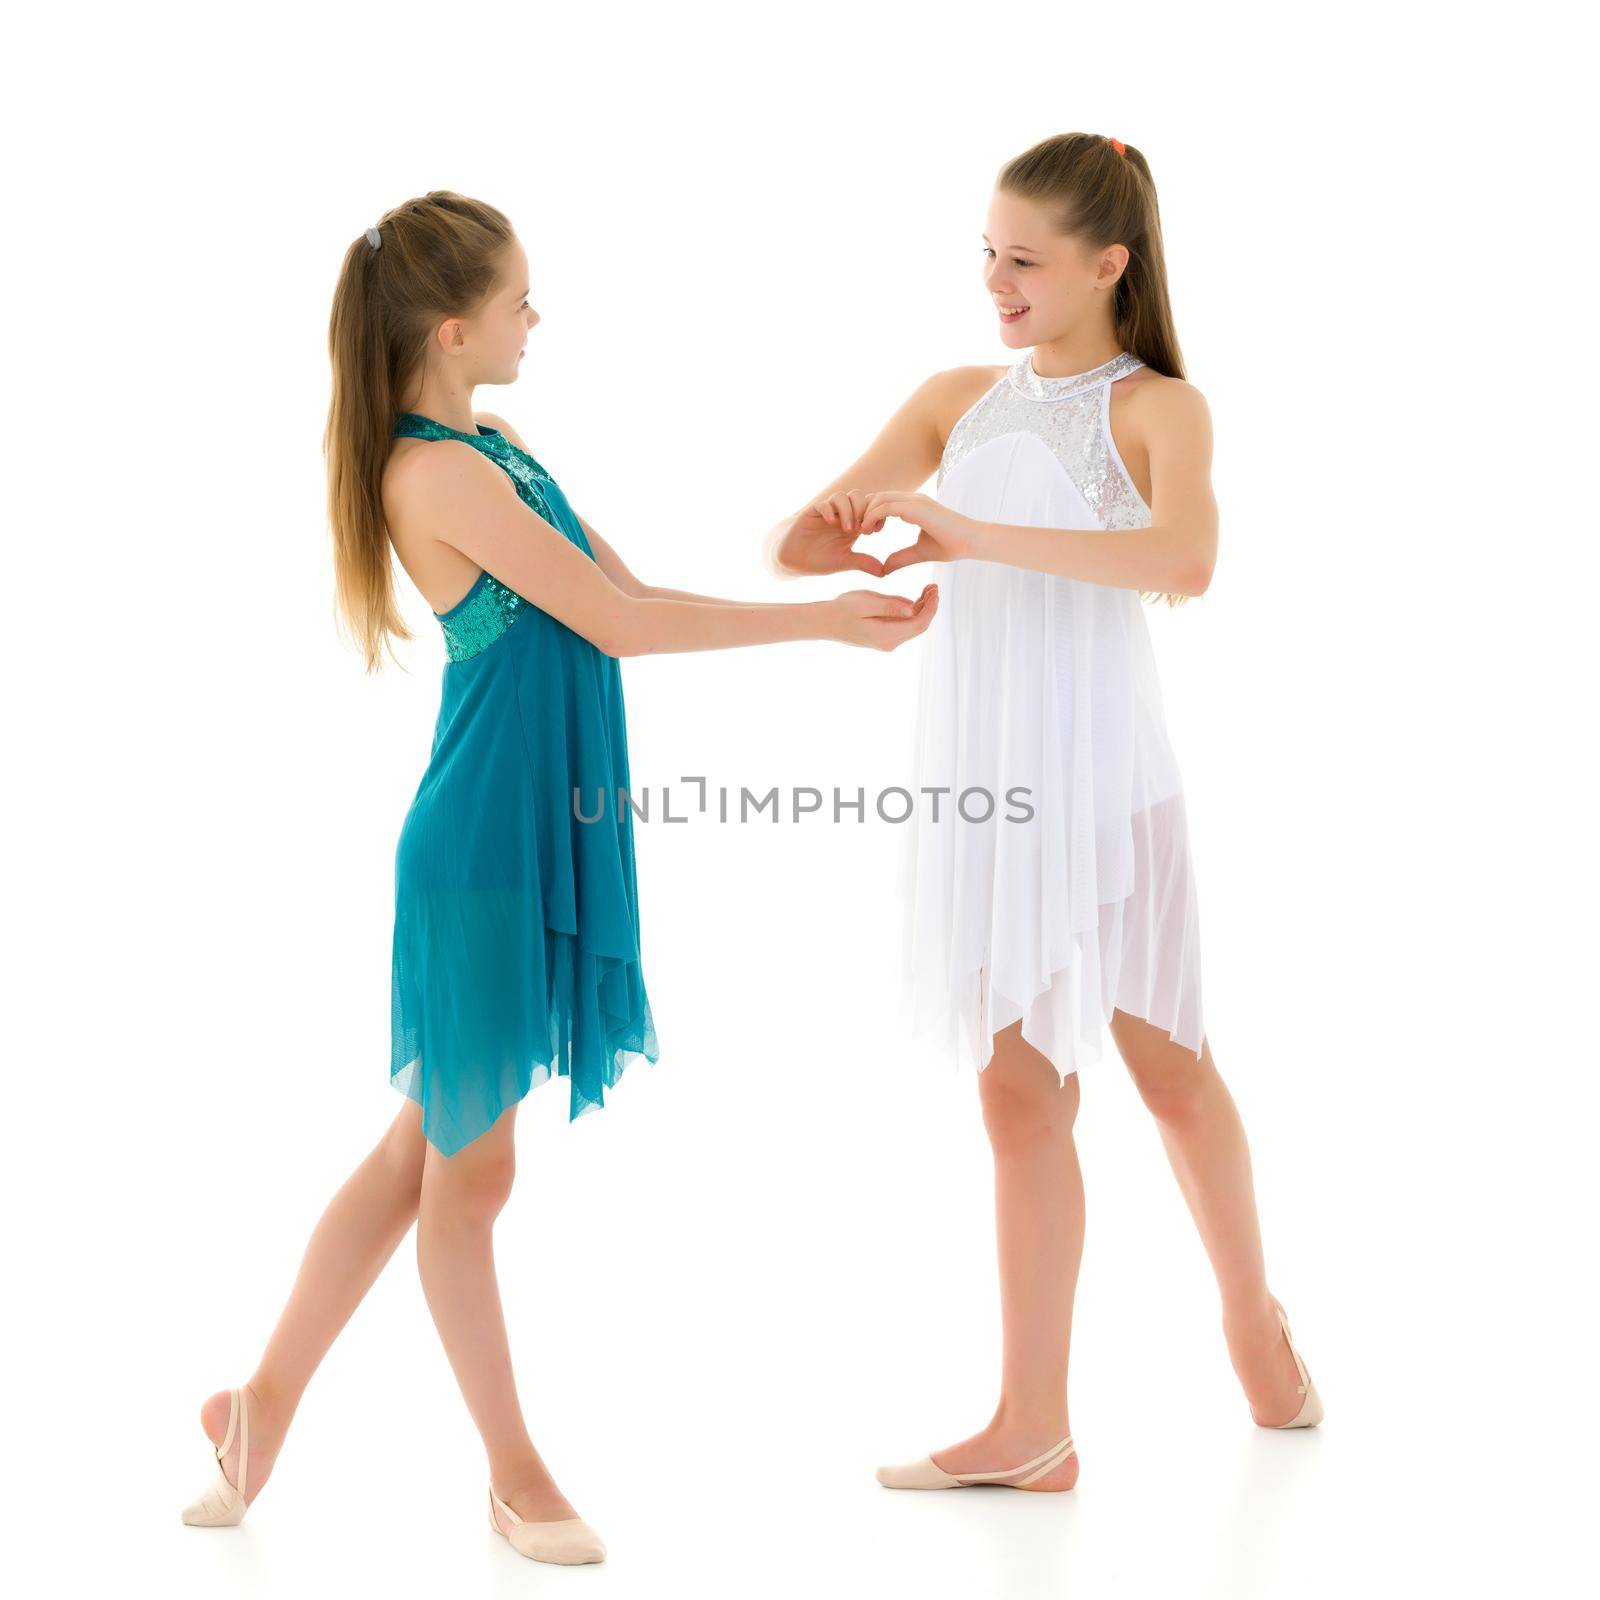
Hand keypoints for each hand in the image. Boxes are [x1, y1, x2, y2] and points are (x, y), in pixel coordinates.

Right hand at [767, 492, 888, 578]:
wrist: (795, 561)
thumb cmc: (820, 560)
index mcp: (853, 524)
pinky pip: (823, 504)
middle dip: (863, 510)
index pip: (869, 507)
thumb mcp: (845, 562)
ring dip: (848, 510)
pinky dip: (829, 511)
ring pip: (842, 496)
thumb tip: (884, 572)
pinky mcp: (811, 513)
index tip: (876, 531)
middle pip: (858, 496)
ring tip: (848, 529)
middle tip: (863, 529)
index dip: (876, 514)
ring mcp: (826, 512)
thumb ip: (863, 563)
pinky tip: (831, 524)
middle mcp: (840, 515)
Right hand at [827, 583, 939, 649]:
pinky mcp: (885, 637)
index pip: (919, 623)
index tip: (935, 589)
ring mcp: (888, 642)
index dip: (931, 607)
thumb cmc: (842, 608)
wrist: (825, 622)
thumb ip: (890, 606)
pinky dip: (912, 612)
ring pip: (913, 625)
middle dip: (930, 606)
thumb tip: (912, 609)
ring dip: (922, 608)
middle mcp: (890, 643)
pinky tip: (916, 599)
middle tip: (934, 586)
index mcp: (887, 635)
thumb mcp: (866, 602)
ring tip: (928, 589)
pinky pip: (904, 625)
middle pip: (919, 625)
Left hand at [858, 491, 977, 571]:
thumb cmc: (952, 545)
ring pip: (879, 499)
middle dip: (865, 511)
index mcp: (914, 506)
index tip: (866, 532)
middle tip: (859, 531)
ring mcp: (915, 501)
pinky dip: (873, 517)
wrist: (972, 541)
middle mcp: (913, 499)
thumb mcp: (920, 553)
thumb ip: (902, 558)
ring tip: (862, 531)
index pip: (884, 501)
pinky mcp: (916, 507)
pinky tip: (869, 531)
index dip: (871, 513)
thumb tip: (884, 569)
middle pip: (878, 496)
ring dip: (867, 514)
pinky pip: (886, 506)